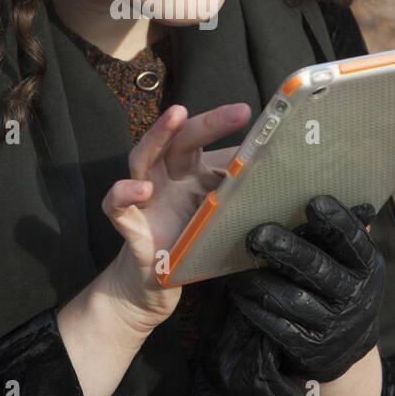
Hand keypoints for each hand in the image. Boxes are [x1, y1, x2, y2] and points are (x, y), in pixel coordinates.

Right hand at [95, 101, 251, 333]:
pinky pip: (116, 204)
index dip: (224, 123)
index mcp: (188, 171)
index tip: (249, 113)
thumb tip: (277, 171)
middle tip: (233, 112)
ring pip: (142, 156)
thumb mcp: (219, 212)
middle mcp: (166, 177)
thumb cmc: (187, 239)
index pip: (204, 139)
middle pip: (179, 140)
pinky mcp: (129, 223)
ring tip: (176, 117)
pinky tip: (142, 188)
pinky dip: (125, 192)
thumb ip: (239, 190)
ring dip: (158, 134)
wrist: (156, 283)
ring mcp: (145, 197)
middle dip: (205, 122)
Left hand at [227, 196, 383, 383]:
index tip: (314, 203)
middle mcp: (355, 296)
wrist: (344, 345)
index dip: (337, 222)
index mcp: (368, 267)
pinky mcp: (311, 349)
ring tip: (241, 269)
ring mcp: (335, 325)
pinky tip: (241, 295)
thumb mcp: (350, 261)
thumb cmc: (338, 284)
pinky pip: (278, 327)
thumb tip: (323, 191)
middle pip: (319, 269)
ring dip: (262, 281)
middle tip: (259, 233)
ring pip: (293, 300)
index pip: (354, 241)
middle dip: (288, 250)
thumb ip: (339, 232)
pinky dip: (256, 309)